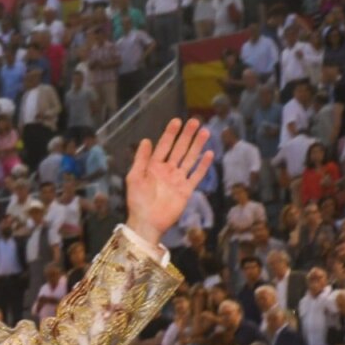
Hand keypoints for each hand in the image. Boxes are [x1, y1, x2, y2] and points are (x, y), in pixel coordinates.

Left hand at [125, 119, 212, 246]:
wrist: (146, 222)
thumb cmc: (137, 201)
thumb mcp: (134, 177)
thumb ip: (141, 159)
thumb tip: (146, 140)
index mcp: (154, 166)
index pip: (164, 146)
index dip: (170, 134)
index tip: (177, 121)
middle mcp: (167, 171)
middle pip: (179, 149)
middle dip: (187, 136)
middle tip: (195, 121)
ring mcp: (177, 180)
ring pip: (189, 159)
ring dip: (197, 146)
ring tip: (205, 132)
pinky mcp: (186, 190)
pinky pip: (196, 175)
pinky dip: (203, 165)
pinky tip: (209, 154)